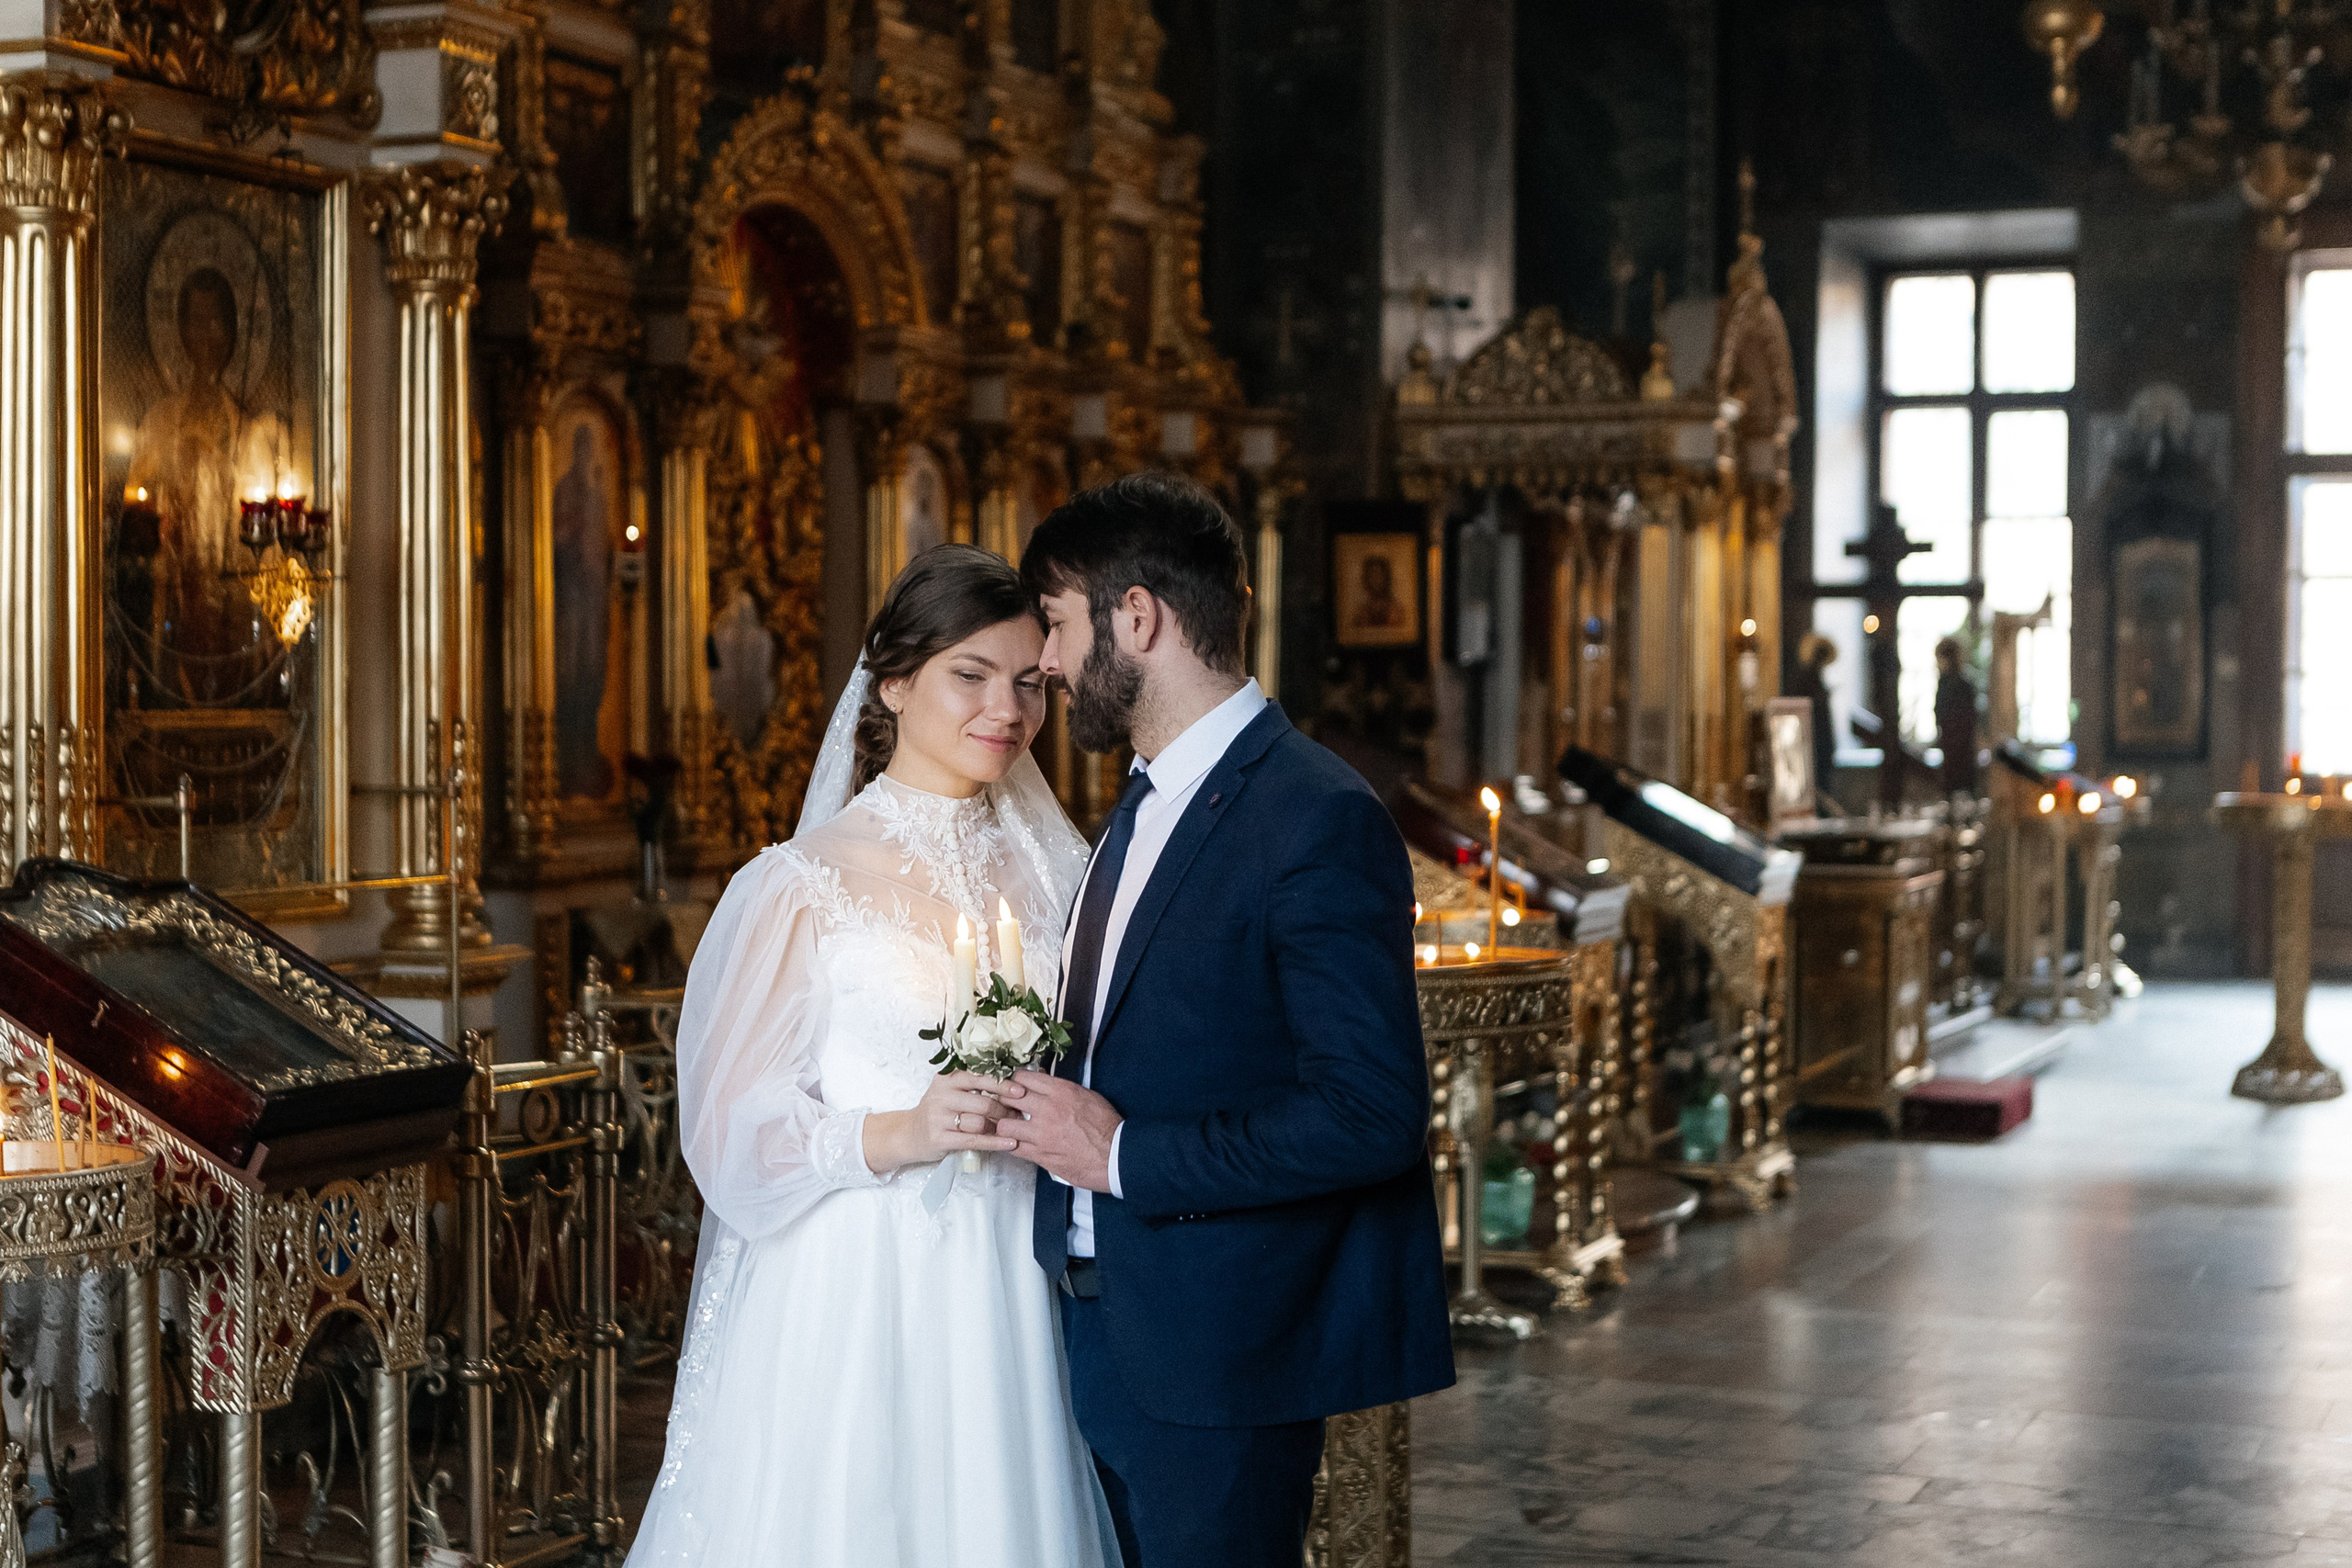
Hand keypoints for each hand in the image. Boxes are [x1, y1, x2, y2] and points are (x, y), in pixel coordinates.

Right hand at [862, 1071, 1017, 1173]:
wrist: (909, 1134)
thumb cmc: (937, 1112)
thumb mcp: (950, 1092)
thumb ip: (973, 1087)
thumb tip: (1012, 1088)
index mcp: (946, 1079)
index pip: (979, 1078)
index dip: (1002, 1084)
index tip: (1021, 1091)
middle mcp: (941, 1096)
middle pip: (983, 1102)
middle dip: (1004, 1110)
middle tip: (1018, 1115)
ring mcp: (938, 1118)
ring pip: (980, 1122)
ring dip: (999, 1127)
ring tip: (1012, 1130)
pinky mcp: (939, 1138)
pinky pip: (974, 1140)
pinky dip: (995, 1142)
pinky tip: (1010, 1144)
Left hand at [997, 1071, 1121, 1191]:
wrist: (1115, 1155)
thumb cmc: (1106, 1126)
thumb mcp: (1087, 1096)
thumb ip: (1062, 1090)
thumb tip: (1045, 1084)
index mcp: (1061, 1091)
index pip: (1023, 1077)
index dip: (1015, 1081)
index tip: (1014, 1086)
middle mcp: (1047, 1109)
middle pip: (1008, 1098)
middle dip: (1004, 1100)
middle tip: (1006, 1105)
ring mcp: (1041, 1133)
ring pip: (1004, 1126)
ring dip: (1005, 1126)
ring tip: (1011, 1127)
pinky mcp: (1040, 1155)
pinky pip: (1014, 1148)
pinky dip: (1013, 1146)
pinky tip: (1018, 1144)